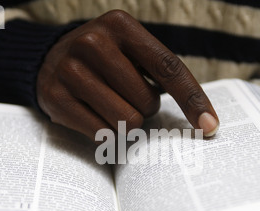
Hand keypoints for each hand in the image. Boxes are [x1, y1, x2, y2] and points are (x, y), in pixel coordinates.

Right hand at [36, 10, 218, 141]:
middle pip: (147, 102)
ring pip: (126, 122)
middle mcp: (93, 43)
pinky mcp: (55, 97)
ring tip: (110, 104)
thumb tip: (204, 119)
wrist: (48, 59)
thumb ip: (162, 73)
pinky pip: (102, 134)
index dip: (193, 100)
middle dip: (144, 107)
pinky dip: (107, 133)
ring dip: (127, 122)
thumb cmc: (105, 60)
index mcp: (121, 26)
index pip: (169, 68)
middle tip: (126, 96)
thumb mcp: (131, 50)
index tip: (211, 126)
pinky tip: (94, 115)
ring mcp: (70, 70)